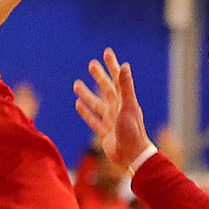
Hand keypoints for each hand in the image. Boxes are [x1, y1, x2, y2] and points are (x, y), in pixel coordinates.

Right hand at [73, 49, 152, 171]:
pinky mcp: (105, 132)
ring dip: (87, 93)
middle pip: (106, 89)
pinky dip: (86, 112)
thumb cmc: (132, 131)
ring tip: (76, 84)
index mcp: (124, 101)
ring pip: (96, 103)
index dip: (112, 65)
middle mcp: (118, 109)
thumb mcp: (128, 106)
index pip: (117, 79)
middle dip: (99, 76)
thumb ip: (126, 87)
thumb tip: (125, 66)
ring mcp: (111, 120)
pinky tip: (78, 105)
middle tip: (92, 64)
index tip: (106, 53)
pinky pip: (93, 119)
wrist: (131, 156)